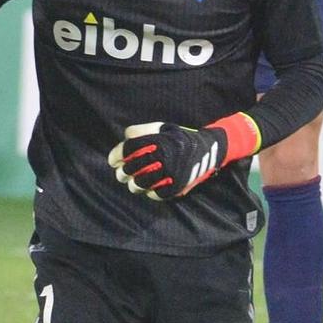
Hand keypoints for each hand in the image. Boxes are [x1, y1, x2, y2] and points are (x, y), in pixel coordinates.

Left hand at [109, 116, 258, 199]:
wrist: (209, 150)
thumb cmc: (180, 138)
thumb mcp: (163, 127)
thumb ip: (142, 130)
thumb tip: (125, 138)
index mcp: (158, 141)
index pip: (129, 149)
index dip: (116, 155)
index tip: (113, 161)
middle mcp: (163, 157)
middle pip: (131, 169)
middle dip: (122, 172)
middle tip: (121, 173)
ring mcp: (170, 173)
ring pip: (140, 184)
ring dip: (133, 185)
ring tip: (133, 183)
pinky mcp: (177, 186)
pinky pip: (155, 194)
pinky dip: (148, 193)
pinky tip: (148, 189)